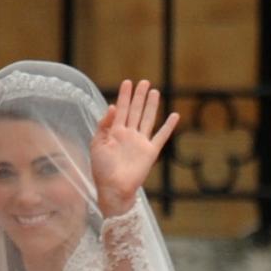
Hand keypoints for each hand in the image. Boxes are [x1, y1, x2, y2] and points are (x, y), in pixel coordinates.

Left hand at [91, 79, 181, 217]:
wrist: (113, 188)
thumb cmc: (101, 169)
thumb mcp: (96, 144)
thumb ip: (103, 125)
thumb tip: (112, 107)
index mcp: (114, 131)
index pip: (120, 108)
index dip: (124, 95)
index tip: (128, 82)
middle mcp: (129, 134)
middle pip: (135, 110)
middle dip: (139, 96)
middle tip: (144, 82)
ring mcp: (141, 142)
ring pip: (147, 118)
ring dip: (151, 105)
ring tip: (155, 91)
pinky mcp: (151, 152)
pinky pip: (162, 136)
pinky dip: (168, 126)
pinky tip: (174, 116)